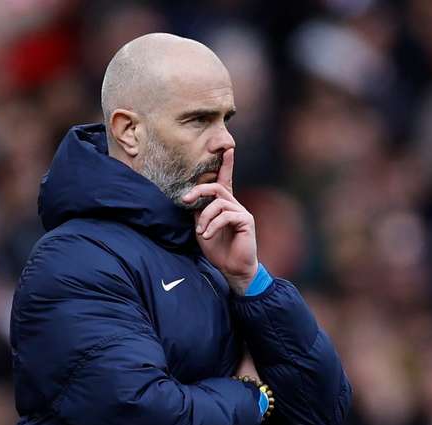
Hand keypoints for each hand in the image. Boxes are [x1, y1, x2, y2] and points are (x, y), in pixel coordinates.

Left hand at [182, 148, 257, 294]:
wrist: (233, 268)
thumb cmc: (218, 249)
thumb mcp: (203, 227)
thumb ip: (199, 212)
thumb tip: (190, 198)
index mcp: (224, 205)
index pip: (224, 180)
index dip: (226, 164)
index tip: (226, 148)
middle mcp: (234, 205)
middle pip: (216, 187)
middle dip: (199, 191)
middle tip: (186, 201)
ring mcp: (241, 212)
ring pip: (218, 203)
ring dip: (205, 217)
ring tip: (201, 231)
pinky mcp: (246, 221)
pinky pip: (225, 215)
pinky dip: (213, 225)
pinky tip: (208, 235)